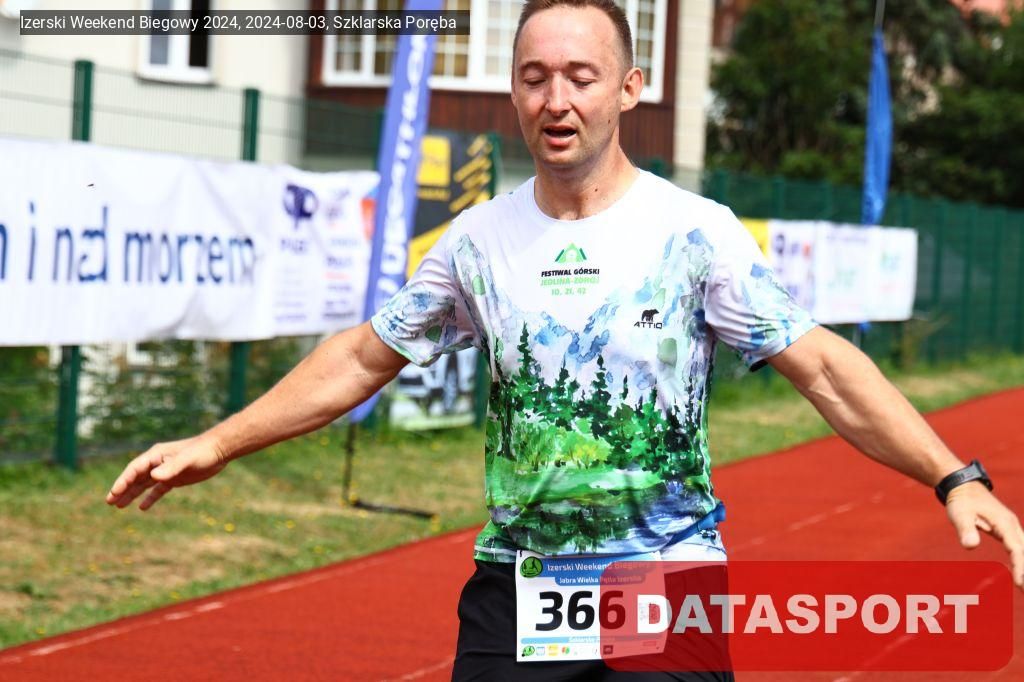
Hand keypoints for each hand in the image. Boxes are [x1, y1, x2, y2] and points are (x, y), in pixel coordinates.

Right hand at [105, 435, 229, 510]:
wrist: (219, 450)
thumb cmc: (202, 451)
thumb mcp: (186, 459)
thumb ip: (171, 468)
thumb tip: (153, 477)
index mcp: (156, 455)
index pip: (134, 469)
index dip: (123, 481)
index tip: (113, 493)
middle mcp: (158, 463)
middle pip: (135, 477)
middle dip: (122, 489)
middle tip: (109, 502)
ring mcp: (166, 471)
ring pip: (144, 484)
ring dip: (132, 494)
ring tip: (118, 506)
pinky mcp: (175, 479)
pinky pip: (158, 490)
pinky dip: (150, 498)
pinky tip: (142, 508)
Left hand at [945, 482, 1023, 589]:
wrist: (963, 487)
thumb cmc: (961, 501)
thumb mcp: (960, 514)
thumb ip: (965, 530)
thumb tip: (970, 546)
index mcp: (1004, 523)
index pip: (1017, 549)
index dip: (1021, 567)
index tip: (1021, 583)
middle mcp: (1012, 526)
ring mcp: (1012, 527)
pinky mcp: (1008, 530)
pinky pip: (1021, 547)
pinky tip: (1022, 570)